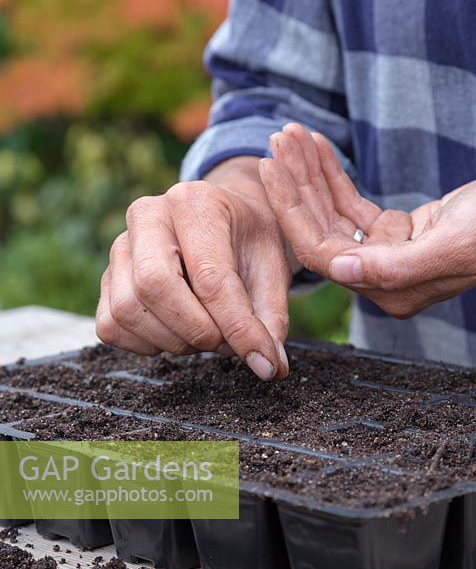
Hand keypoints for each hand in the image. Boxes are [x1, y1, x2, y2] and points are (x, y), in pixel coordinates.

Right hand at [96, 158, 290, 379]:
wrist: (227, 220)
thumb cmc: (249, 240)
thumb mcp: (273, 267)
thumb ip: (272, 315)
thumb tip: (267, 365)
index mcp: (195, 203)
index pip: (210, 277)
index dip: (237, 328)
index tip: (263, 359)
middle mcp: (147, 217)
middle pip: (153, 287)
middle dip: (197, 331)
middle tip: (227, 341)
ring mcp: (119, 247)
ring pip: (127, 311)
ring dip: (174, 341)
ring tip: (208, 333)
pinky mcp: (107, 278)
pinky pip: (111, 326)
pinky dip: (147, 344)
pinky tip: (178, 332)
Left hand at [259, 123, 475, 317]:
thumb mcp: (453, 245)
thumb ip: (394, 267)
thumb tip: (337, 271)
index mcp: (391, 290)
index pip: (323, 254)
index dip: (293, 211)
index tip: (273, 167)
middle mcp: (383, 278)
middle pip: (322, 230)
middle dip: (297, 184)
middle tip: (279, 140)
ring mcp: (388, 255)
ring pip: (333, 214)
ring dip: (311, 174)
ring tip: (292, 135)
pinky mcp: (397, 233)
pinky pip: (353, 203)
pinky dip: (334, 175)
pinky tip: (318, 148)